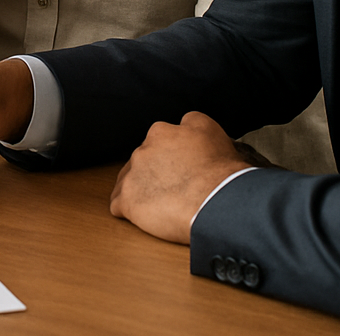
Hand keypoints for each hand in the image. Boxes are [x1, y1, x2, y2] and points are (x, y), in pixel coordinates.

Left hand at [109, 111, 252, 243]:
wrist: (217, 203)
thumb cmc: (221, 173)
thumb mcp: (211, 131)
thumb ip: (192, 123)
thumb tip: (187, 124)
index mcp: (161, 132)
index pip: (160, 139)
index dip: (171, 154)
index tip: (180, 166)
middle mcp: (143, 149)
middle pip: (144, 160)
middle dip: (156, 172)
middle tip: (174, 187)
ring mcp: (133, 175)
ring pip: (129, 179)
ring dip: (140, 189)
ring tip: (160, 204)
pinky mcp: (127, 201)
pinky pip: (118, 204)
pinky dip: (127, 209)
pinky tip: (143, 216)